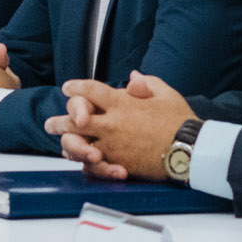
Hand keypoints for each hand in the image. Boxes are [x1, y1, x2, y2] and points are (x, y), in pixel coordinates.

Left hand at [49, 72, 193, 181]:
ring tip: (59, 142)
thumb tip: (134, 78)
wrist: (191, 149)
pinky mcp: (119, 162)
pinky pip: (94, 163)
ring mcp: (113, 144)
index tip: (68, 87)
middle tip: (51, 123)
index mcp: (122, 103)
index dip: (78, 87)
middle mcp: (113, 123)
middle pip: (76, 120)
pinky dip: (84, 161)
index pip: (92, 91)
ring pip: (80, 142)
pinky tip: (78, 159)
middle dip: (62, 120)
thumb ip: (147, 84)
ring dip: (67, 141)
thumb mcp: (165, 94)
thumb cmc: (180, 120)